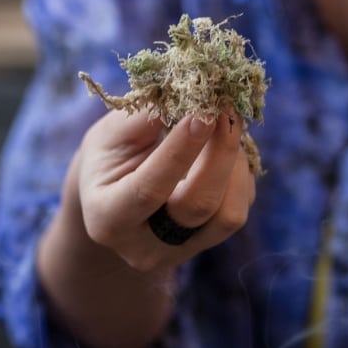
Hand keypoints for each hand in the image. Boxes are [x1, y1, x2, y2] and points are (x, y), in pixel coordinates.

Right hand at [64, 106, 254, 273]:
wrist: (113, 198)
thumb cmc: (108, 160)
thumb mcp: (109, 136)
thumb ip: (143, 120)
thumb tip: (189, 97)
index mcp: (108, 219)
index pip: (150, 188)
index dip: (180, 150)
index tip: (203, 113)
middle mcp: (146, 247)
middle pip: (199, 205)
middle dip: (220, 152)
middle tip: (226, 109)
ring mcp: (182, 250)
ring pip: (229, 215)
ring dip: (236, 163)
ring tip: (226, 125)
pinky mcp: (211, 241)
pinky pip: (239, 207)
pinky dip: (240, 171)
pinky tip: (224, 147)